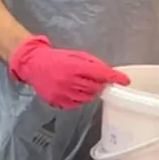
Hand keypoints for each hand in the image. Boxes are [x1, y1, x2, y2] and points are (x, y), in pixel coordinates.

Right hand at [7, 36, 128, 109]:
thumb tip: (110, 74)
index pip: (100, 73)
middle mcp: (69, 80)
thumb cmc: (57, 58)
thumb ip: (93, 64)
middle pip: (95, 87)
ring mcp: (62, 92)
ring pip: (87, 98)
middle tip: (92, 79)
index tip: (125, 81)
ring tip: (79, 84)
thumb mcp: (76, 55)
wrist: (33, 64)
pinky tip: (72, 90)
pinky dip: (78, 98)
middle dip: (98, 84)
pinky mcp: (57, 101)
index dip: (114, 77)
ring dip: (89, 92)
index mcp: (74, 66)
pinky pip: (76, 104)